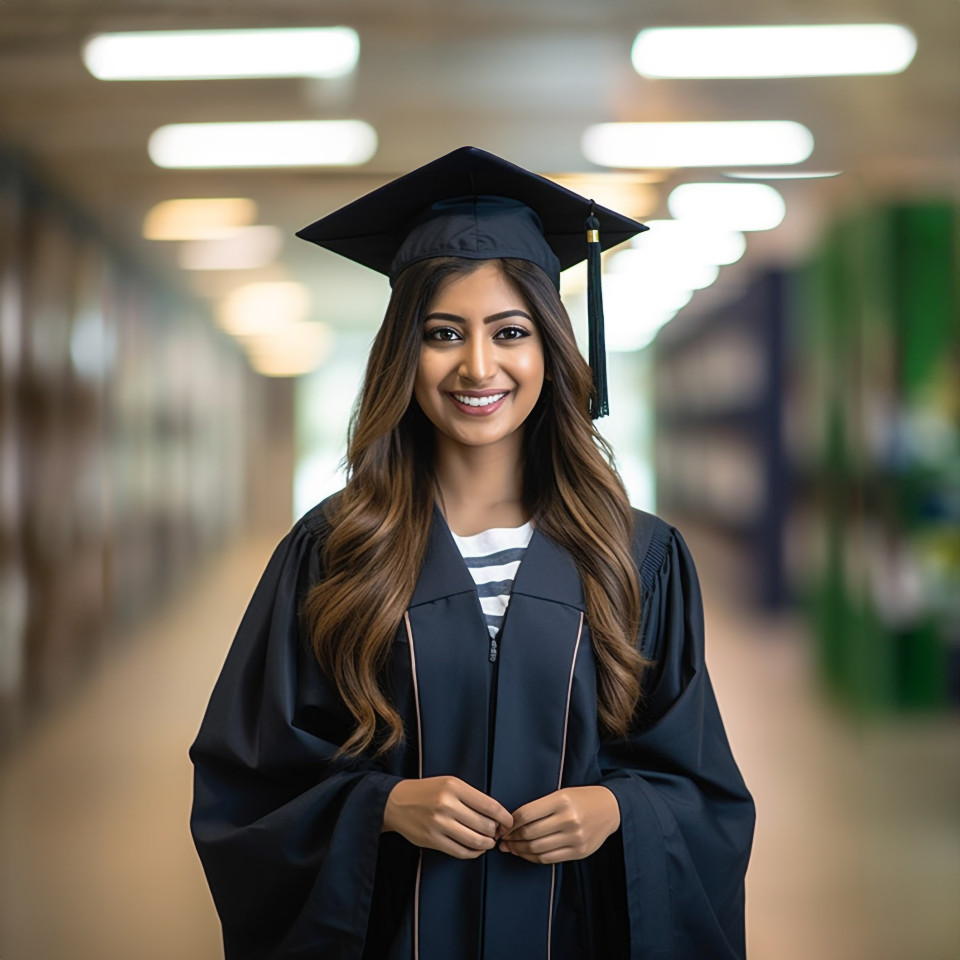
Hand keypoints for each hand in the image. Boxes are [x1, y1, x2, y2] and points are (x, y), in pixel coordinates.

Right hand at [383, 776, 513, 859]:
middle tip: (498, 833)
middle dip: (496, 832)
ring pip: (475, 841)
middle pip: (484, 825)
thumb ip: (471, 797)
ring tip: (489, 842)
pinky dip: (473, 853)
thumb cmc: (428, 791)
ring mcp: (439, 824)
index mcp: (454, 787)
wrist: (397, 802)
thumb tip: (496, 816)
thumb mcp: (450, 784)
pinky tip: (476, 849)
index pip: (489, 805)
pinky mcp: (432, 840)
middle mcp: (447, 805)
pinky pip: (460, 851)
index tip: (509, 822)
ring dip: (487, 844)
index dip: (504, 817)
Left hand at [498, 786, 619, 863]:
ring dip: (519, 850)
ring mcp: (575, 838)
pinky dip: (533, 858)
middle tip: (502, 839)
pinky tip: (526, 853)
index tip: (502, 826)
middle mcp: (568, 820)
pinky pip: (549, 859)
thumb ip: (539, 807)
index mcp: (561, 800)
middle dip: (511, 839)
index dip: (509, 823)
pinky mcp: (579, 852)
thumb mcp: (561, 794)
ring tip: (510, 848)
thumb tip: (512, 823)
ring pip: (537, 849)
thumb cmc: (581, 798)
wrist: (610, 809)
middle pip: (529, 834)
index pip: (526, 815)